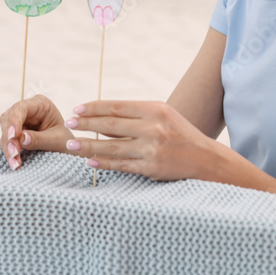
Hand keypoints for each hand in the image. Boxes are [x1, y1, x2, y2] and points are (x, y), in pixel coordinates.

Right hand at [0, 94, 75, 169]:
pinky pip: (7, 142)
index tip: (13, 135)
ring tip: (15, 163)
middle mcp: (28, 111)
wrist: (67, 152)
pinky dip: (9, 152)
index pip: (22, 108)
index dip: (15, 120)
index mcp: (41, 104)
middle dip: (10, 138)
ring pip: (6, 132)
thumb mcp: (57, 140)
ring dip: (8, 148)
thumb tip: (21, 138)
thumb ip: (39, 139)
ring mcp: (20, 122)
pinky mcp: (16, 134)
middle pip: (9, 119)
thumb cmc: (65, 142)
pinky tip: (14, 163)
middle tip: (14, 153)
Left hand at [64, 100, 219, 180]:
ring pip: (112, 146)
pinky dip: (103, 163)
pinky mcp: (151, 168)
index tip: (77, 109)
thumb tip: (100, 117)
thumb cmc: (180, 134)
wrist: (206, 159)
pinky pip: (121, 165)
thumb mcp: (162, 115)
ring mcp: (152, 149)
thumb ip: (135, 115)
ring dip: (88, 145)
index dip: (94, 107)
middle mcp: (153, 127)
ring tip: (71, 144)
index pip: (117, 106)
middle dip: (86, 124)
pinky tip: (89, 161)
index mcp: (155, 109)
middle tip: (69, 123)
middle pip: (111, 124)